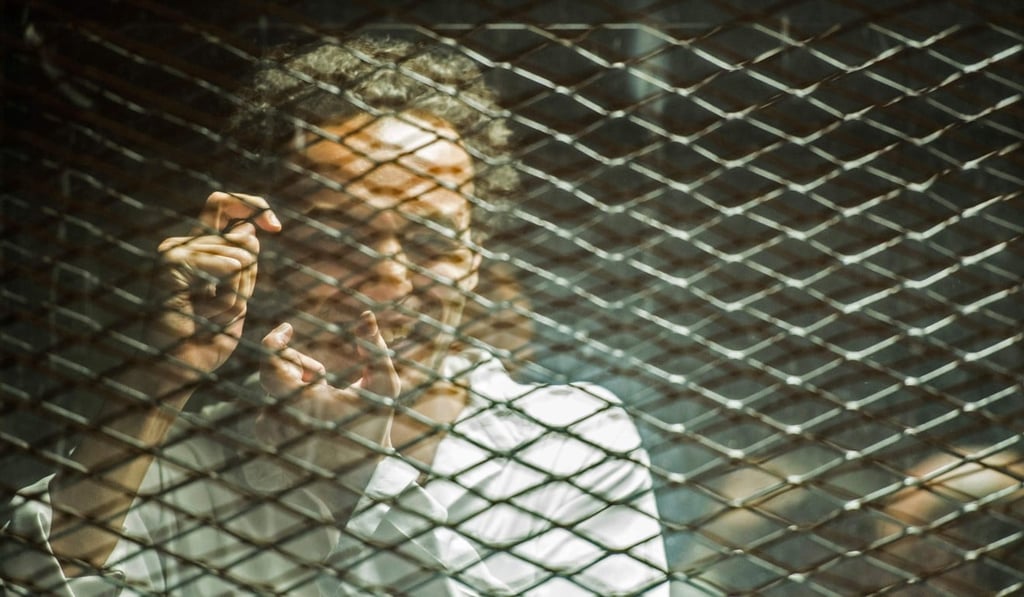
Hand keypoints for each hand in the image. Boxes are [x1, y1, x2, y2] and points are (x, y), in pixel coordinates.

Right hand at [150, 192, 280, 379]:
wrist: (179, 370)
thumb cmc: (206, 342)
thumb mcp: (238, 298)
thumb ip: (244, 265)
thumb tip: (249, 230)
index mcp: (197, 249)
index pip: (224, 205)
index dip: (255, 206)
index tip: (276, 227)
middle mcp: (182, 245)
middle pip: (244, 238)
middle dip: (248, 279)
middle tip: (221, 309)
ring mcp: (173, 251)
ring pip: (240, 255)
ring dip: (237, 294)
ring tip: (208, 315)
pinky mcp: (171, 262)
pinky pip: (226, 265)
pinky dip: (227, 294)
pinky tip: (204, 310)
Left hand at [257, 311, 400, 469]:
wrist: (359, 480)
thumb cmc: (373, 429)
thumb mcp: (383, 386)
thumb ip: (374, 348)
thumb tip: (366, 315)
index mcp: (302, 400)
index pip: (269, 358)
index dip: (276, 338)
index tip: (288, 329)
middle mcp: (278, 416)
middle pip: (274, 370)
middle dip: (299, 366)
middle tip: (323, 378)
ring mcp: (269, 431)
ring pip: (273, 389)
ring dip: (295, 386)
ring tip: (322, 402)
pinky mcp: (267, 441)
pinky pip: (268, 407)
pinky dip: (287, 404)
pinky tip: (311, 418)